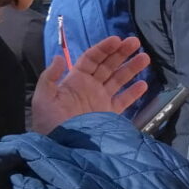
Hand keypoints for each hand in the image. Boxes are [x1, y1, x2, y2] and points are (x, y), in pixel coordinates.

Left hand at [31, 35, 150, 134]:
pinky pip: (123, 101)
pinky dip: (133, 93)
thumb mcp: (43, 98)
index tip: (117, 40)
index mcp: (74, 80)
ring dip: (131, 68)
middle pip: (108, 65)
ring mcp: (101, 100)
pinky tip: (143, 84)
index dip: (104, 48)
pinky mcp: (109, 114)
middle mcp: (90, 87)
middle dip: (121, 53)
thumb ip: (50, 77)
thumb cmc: (50, 122)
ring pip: (118, 80)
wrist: (61, 148)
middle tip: (136, 42)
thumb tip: (60, 57)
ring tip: (145, 58)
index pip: (92, 59)